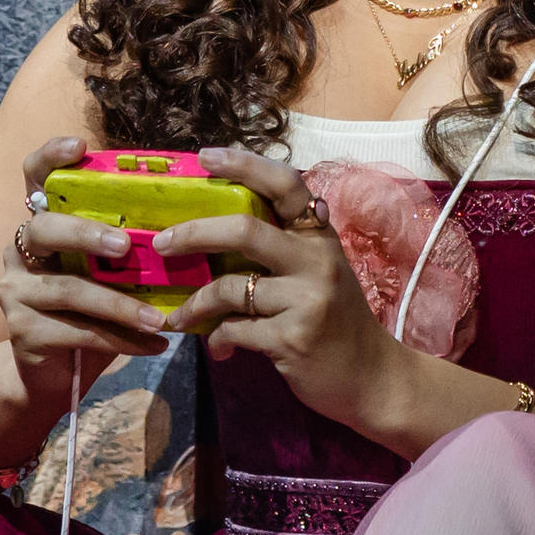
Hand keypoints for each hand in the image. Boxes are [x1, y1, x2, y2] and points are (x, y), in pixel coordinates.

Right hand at [0, 135, 182, 426]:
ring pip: (68, 289)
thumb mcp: (106, 274)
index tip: (79, 146)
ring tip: (158, 318)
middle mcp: (19, 251)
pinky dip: (121, 340)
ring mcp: (15, 291)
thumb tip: (192, 225)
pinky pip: (78, 331)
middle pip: (44, 229)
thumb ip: (126, 247)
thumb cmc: (90, 312)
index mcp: (42, 224)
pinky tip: (153, 345)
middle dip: (86, 233)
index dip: (50, 157)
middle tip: (125, 245)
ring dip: (119, 303)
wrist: (52, 375)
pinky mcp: (21, 330)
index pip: (34, 177)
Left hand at [150, 147, 409, 440]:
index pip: (285, 185)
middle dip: (195, 233)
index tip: (205, 157)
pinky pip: (235, 330)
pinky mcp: (292, 338)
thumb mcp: (321, 273)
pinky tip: (218, 348)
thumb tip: (217, 232)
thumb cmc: (337, 319)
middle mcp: (316, 262)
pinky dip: (218, 339)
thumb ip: (285, 248)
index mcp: (320, 237)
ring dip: (195, 304)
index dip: (244, 164)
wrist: (371, 376)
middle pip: (245, 231)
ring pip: (230, 288)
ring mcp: (306, 300)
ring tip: (179, 316)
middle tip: (163, 243)